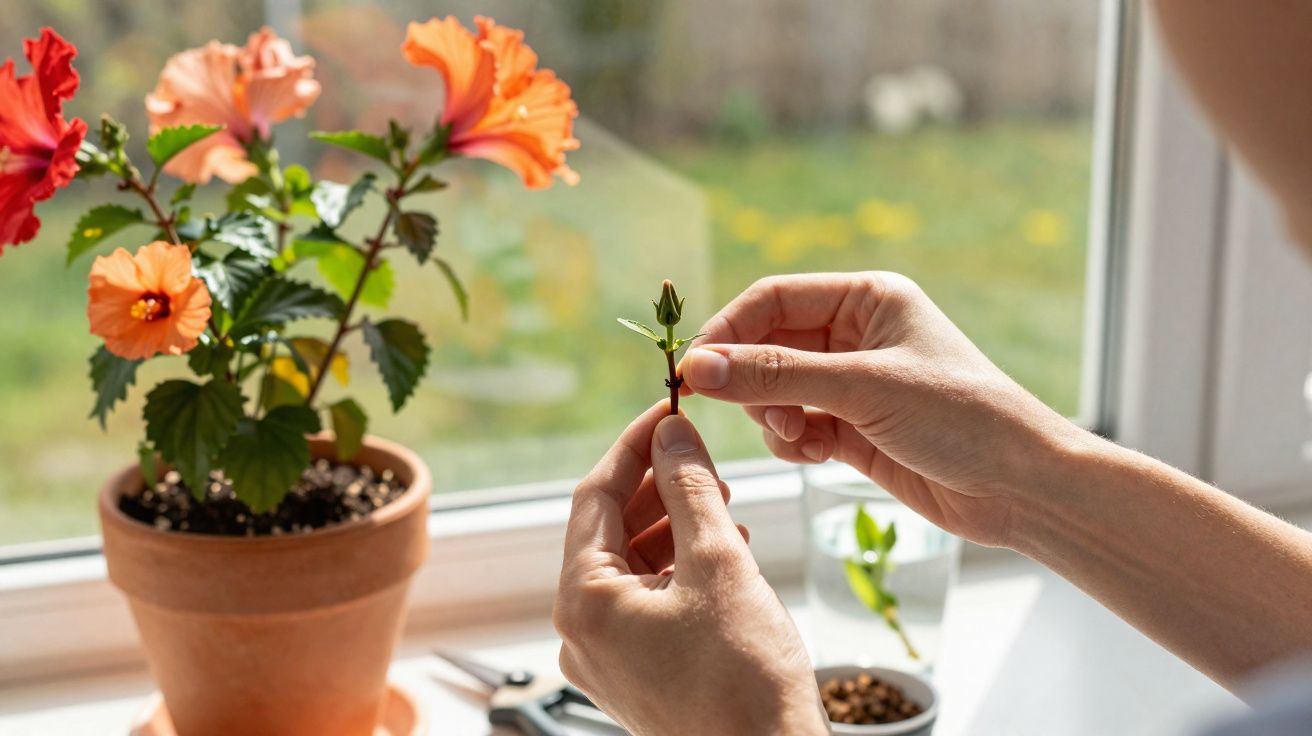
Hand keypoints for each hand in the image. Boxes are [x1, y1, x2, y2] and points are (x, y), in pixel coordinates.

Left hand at [553, 402, 827, 735]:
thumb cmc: (744, 679)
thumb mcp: (719, 562)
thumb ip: (689, 488)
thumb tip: (671, 432)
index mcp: (584, 600)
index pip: (594, 496)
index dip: (635, 445)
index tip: (669, 410)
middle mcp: (582, 631)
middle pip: (609, 530)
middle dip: (658, 489)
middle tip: (704, 460)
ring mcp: (607, 658)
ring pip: (630, 566)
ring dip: (673, 527)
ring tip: (722, 505)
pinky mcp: (637, 675)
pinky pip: (646, 601)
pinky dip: (679, 569)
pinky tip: (723, 553)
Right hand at [680, 272, 1088, 547]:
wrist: (1023, 487)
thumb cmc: (961, 417)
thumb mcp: (863, 387)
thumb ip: (776, 376)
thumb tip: (699, 367)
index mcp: (867, 299)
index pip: (773, 299)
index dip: (729, 331)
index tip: (695, 371)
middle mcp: (857, 335)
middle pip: (768, 346)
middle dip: (754, 382)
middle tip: (756, 414)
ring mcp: (854, 384)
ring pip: (776, 391)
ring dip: (775, 417)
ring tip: (803, 439)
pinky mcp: (854, 429)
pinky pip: (797, 426)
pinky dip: (795, 441)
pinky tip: (819, 454)